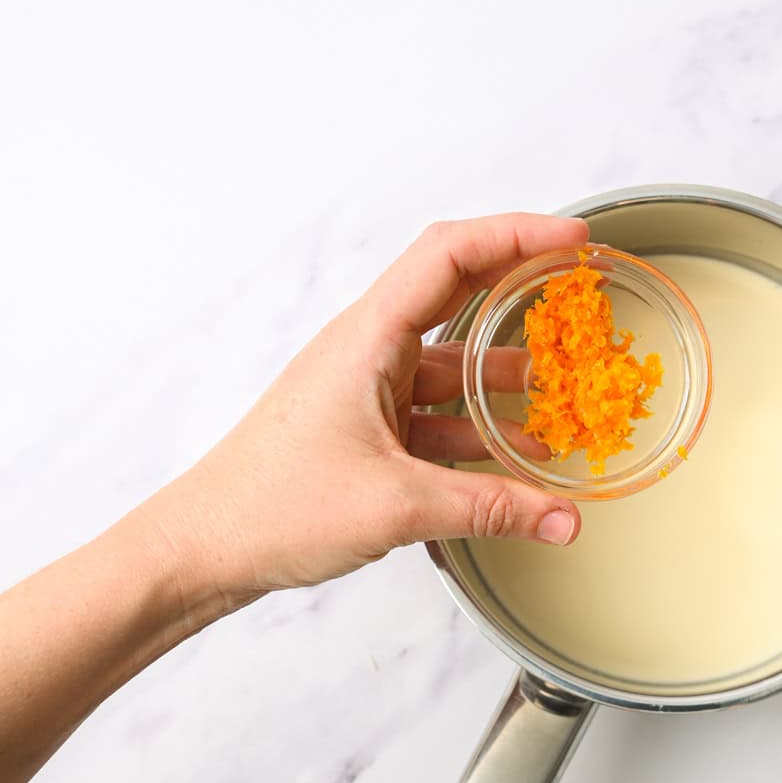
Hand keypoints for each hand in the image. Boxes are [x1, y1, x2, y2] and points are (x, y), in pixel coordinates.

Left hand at [144, 213, 588, 606]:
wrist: (204, 549)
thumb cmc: (270, 508)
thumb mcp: (397, 507)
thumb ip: (491, 510)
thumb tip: (561, 518)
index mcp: (366, 339)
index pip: (449, 254)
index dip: (516, 233)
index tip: (571, 238)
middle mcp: (366, 351)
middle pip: (454, 292)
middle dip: (520, 289)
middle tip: (576, 291)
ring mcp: (364, 388)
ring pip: (449, 363)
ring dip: (503, 378)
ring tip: (558, 401)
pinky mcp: (364, 428)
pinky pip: (434, 411)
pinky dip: (476, 427)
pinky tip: (512, 460)